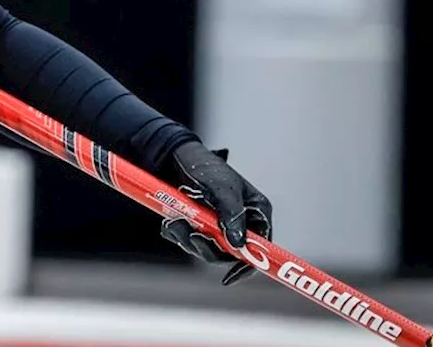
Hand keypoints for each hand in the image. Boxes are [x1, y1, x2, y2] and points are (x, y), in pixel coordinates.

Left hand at [157, 140, 272, 285]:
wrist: (173, 156)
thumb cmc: (204, 167)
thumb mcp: (221, 188)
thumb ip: (232, 215)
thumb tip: (238, 244)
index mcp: (256, 211)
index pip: (262, 247)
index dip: (249, 265)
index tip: (230, 276)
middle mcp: (241, 221)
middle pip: (230, 252)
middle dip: (208, 248)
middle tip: (191, 236)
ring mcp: (218, 225)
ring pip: (207, 248)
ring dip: (189, 240)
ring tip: (174, 223)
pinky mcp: (199, 225)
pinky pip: (190, 241)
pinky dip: (179, 235)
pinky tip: (169, 222)